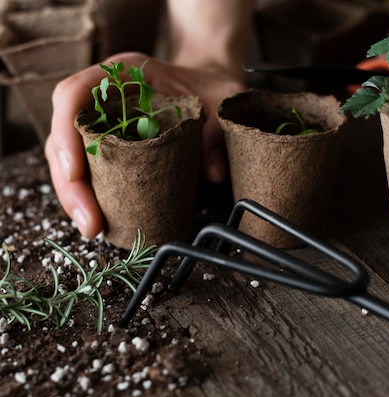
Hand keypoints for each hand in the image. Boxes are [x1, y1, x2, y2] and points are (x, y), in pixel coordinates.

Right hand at [44, 51, 245, 237]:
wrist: (210, 90)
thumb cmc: (210, 90)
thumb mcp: (222, 101)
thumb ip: (218, 132)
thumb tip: (213, 172)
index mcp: (123, 73)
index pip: (75, 93)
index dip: (66, 131)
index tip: (76, 172)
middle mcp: (103, 96)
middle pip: (64, 134)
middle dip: (70, 183)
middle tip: (89, 222)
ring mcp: (102, 121)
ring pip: (68, 157)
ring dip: (74, 196)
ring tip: (92, 228)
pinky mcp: (108, 145)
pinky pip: (87, 169)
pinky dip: (89, 195)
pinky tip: (98, 221)